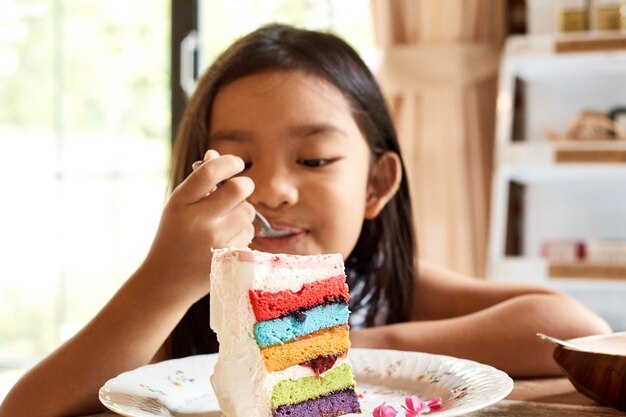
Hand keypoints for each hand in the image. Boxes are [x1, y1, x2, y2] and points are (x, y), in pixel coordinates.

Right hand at [140, 150, 254, 301]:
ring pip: (248, 211)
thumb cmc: (174, 236)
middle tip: (240, 189)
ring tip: (226, 220)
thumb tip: (216, 153)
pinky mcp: (228, 257)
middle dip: (245, 185)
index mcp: (180, 203)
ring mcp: (215, 241)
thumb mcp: (178, 206)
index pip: (210, 172)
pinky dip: (243, 232)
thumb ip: (199, 182)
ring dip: (243, 211)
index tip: (236, 163)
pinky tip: (226, 239)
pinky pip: (249, 233)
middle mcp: (197, 220)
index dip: (229, 162)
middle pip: (238, 189)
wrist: (165, 281)